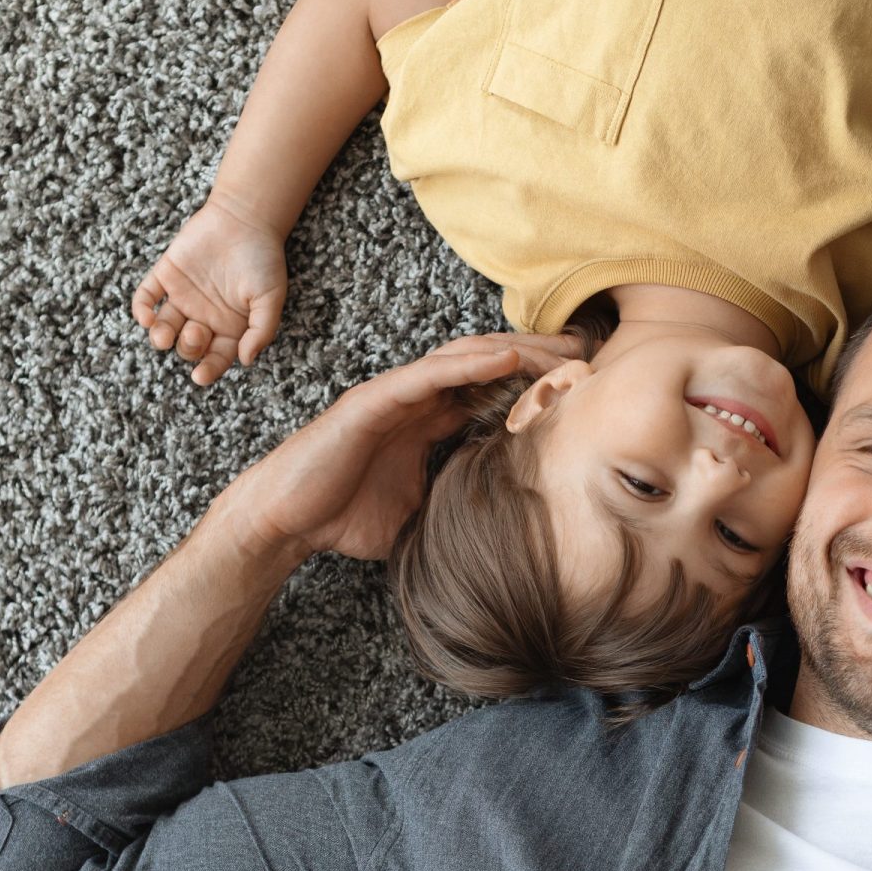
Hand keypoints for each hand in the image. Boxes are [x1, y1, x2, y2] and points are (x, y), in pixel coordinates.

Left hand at [133, 195, 289, 386]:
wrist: (244, 218)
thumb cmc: (262, 259)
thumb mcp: (271, 298)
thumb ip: (262, 330)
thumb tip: (246, 360)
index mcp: (231, 326)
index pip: (216, 357)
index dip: (208, 370)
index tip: (200, 376)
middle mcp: (205, 316)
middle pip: (187, 346)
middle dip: (188, 347)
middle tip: (196, 332)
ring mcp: (183, 297)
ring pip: (164, 328)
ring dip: (160, 337)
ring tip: (162, 335)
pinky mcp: (166, 275)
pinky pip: (146, 297)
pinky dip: (141, 310)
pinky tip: (145, 317)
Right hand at [213, 337, 578, 561]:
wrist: (285, 522)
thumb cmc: (344, 517)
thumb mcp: (420, 510)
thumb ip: (456, 498)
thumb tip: (504, 520)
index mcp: (428, 419)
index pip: (491, 388)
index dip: (535, 380)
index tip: (581, 381)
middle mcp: (415, 398)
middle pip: (486, 362)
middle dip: (536, 353)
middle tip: (585, 349)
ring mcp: (394, 395)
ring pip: (463, 358)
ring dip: (513, 349)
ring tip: (558, 348)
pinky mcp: (372, 403)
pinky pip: (426, 376)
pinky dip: (467, 364)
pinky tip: (505, 358)